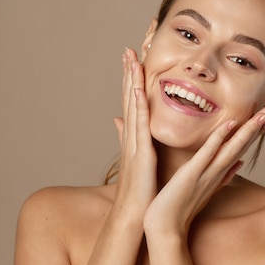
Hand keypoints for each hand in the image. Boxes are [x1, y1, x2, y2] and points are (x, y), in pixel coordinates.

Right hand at [112, 48, 157, 217]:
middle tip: (128, 49)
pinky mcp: (141, 151)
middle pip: (130, 98)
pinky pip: (140, 123)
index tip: (133, 60)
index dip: (132, 81)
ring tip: (131, 58)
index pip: (134, 104)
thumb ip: (134, 142)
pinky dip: (139, 105)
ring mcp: (135, 142)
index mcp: (135, 138)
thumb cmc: (142, 191)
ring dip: (131, 81)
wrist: (136, 215)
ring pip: (133, 105)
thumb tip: (122, 125)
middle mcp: (132, 136)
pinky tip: (139, 88)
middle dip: (128, 73)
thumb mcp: (139, 161)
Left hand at [142, 105, 264, 236]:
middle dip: (259, 125)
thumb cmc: (180, 208)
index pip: (242, 147)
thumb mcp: (206, 188)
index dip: (256, 130)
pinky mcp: (192, 173)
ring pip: (233, 147)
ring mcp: (207, 172)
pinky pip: (208, 153)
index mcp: (220, 172)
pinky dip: (220, 138)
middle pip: (243, 144)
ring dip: (249, 129)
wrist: (166, 229)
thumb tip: (238, 164)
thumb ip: (224, 175)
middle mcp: (218, 171)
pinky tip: (230, 124)